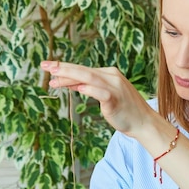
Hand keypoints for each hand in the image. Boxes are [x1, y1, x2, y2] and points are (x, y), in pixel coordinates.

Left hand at [41, 61, 155, 136]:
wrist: (143, 122)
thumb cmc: (124, 110)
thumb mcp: (105, 96)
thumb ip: (90, 88)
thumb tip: (71, 83)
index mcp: (108, 74)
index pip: (83, 69)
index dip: (64, 67)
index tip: (48, 66)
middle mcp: (111, 76)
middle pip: (83, 70)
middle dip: (63, 68)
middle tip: (45, 66)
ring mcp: (115, 87)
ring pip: (89, 78)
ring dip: (70, 76)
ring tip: (54, 77)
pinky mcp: (116, 99)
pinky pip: (101, 93)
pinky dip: (89, 89)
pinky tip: (78, 88)